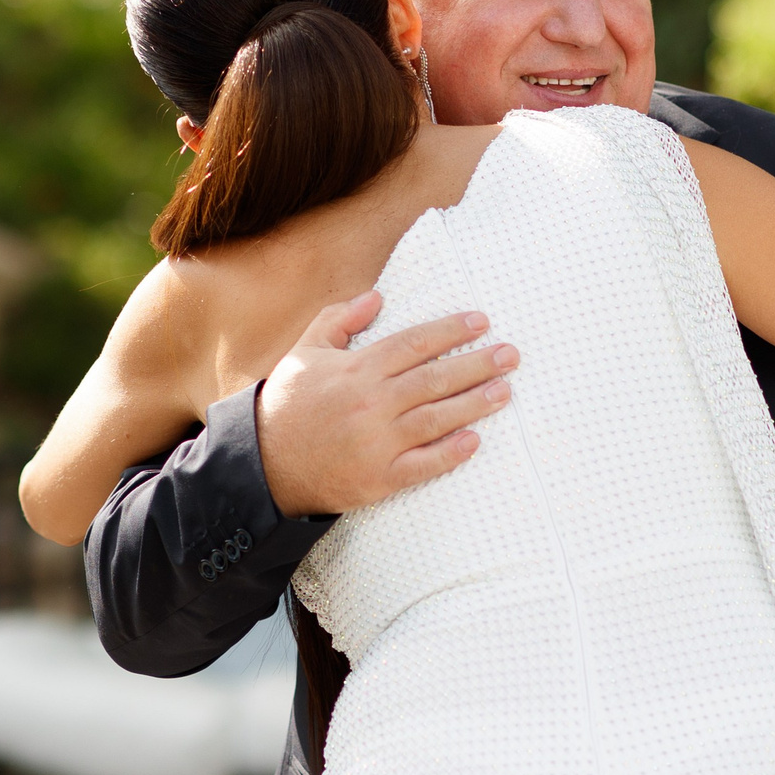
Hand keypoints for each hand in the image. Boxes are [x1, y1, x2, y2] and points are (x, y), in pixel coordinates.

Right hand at [258, 291, 517, 516]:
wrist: (263, 463)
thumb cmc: (287, 404)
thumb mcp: (305, 352)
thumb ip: (339, 320)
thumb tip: (377, 296)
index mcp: (357, 369)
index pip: (414, 343)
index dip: (451, 331)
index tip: (482, 322)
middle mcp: (371, 403)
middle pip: (434, 378)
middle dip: (477, 364)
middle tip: (511, 355)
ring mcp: (377, 442)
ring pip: (436, 418)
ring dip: (474, 404)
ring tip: (504, 391)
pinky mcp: (379, 478)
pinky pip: (422, 465)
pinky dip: (450, 454)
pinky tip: (475, 441)